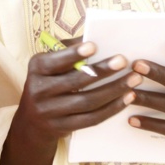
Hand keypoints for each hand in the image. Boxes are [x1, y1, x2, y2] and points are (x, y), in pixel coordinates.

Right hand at [0, 39, 139, 164]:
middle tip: (123, 61)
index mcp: (36, 69)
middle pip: (75, 82)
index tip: (94, 46)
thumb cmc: (48, 82)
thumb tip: (92, 36)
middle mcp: (39, 90)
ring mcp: (50, 112)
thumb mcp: (48, 65)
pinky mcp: (62, 128)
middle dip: (102, 71)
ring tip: (133, 79)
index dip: (73, 54)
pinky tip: (127, 98)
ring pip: (87, 102)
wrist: (31, 122)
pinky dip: (111, 108)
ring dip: (114, 90)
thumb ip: (67, 51)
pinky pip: (91, 119)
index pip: (55, 62)